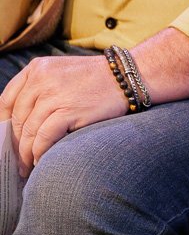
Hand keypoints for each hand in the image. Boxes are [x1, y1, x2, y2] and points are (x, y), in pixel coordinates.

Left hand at [0, 54, 128, 175]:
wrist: (129, 76)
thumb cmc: (97, 79)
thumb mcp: (61, 73)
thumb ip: (38, 90)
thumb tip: (17, 124)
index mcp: (37, 68)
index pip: (6, 100)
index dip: (2, 124)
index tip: (6, 139)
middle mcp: (41, 79)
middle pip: (16, 119)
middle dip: (15, 143)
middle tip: (16, 159)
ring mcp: (53, 95)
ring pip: (27, 131)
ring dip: (25, 153)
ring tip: (27, 165)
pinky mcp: (68, 110)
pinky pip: (43, 138)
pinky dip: (38, 152)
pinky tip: (39, 160)